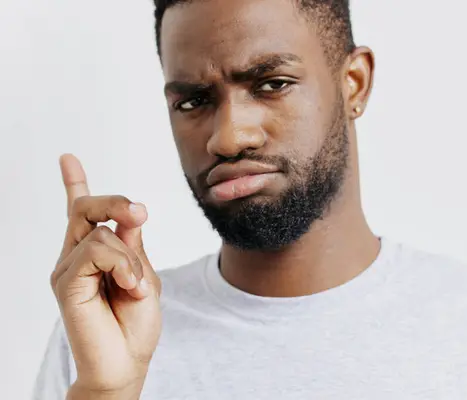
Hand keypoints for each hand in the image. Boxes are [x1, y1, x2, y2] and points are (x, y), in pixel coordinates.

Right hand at [51, 154, 161, 396]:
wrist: (127, 361)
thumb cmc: (136, 323)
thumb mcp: (144, 275)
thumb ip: (132, 246)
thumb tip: (128, 216)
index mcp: (96, 254)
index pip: (80, 214)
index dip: (74, 183)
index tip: (68, 158)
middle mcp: (76, 257)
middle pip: (85, 208)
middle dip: (115, 202)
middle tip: (140, 213)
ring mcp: (69, 269)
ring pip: (99, 231)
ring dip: (129, 256)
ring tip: (136, 286)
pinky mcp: (66, 282)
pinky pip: (96, 250)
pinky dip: (122, 265)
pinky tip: (129, 288)